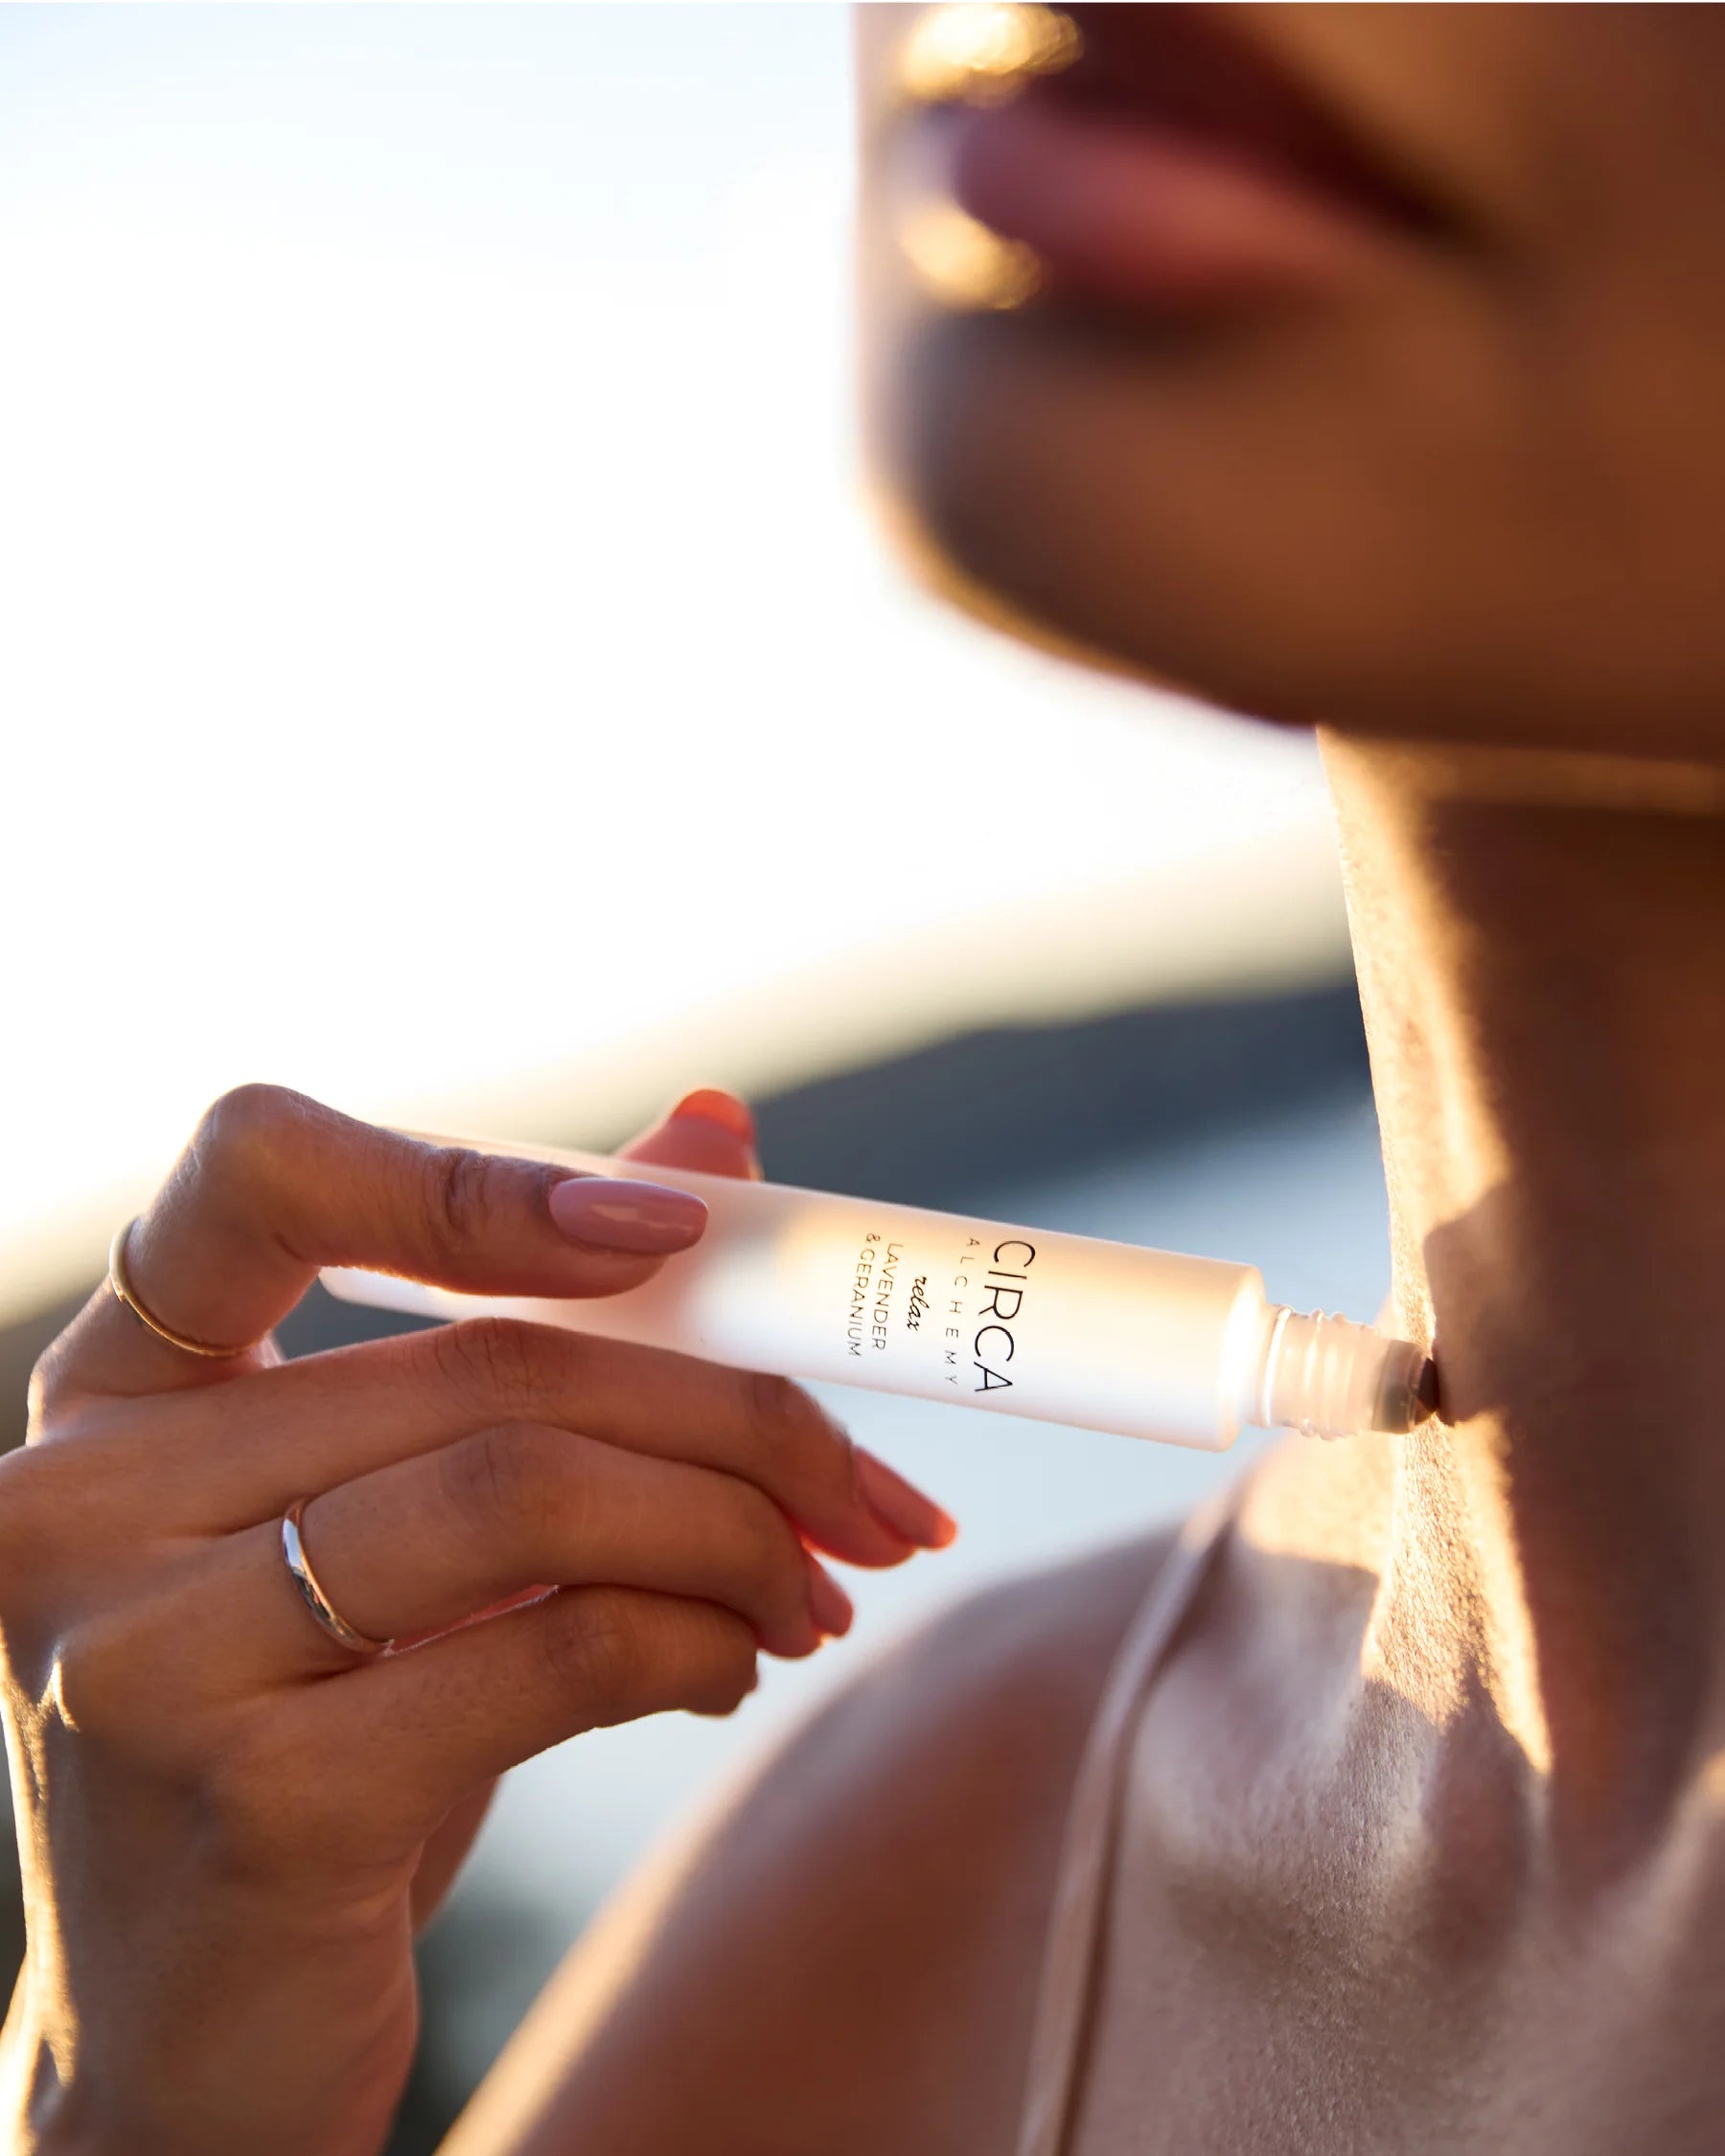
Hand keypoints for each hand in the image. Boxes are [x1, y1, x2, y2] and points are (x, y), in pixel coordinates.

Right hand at [0, 1085, 953, 2155]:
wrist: (194, 2041)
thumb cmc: (312, 1741)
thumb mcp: (394, 1523)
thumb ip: (529, 1324)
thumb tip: (713, 1133)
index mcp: (118, 1394)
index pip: (260, 1168)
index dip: (479, 1176)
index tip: (679, 1227)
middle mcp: (88, 1497)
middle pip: (488, 1360)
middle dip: (732, 1411)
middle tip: (862, 1483)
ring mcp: (144, 1649)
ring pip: (530, 1488)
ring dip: (733, 1531)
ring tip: (810, 1588)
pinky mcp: (251, 1800)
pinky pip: (556, 1652)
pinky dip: (695, 1644)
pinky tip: (729, 1670)